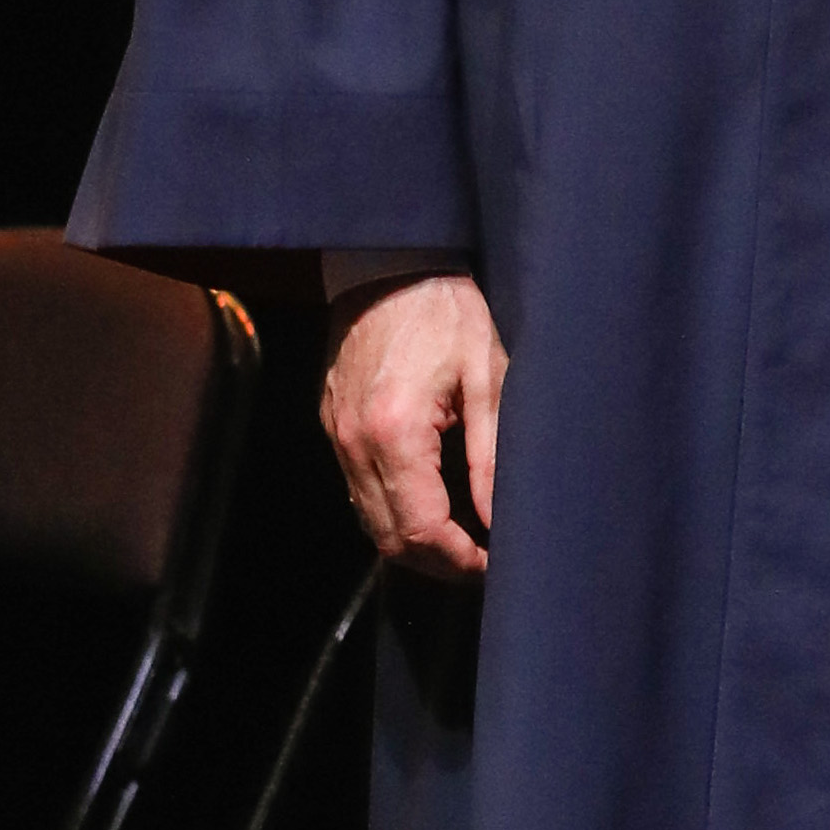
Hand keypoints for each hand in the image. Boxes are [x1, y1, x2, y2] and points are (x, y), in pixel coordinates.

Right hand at [323, 270, 506, 580]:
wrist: (391, 264)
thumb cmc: (448, 310)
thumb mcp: (488, 377)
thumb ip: (491, 456)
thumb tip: (497, 520)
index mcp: (394, 432)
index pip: (419, 528)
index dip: (458, 560)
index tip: (493, 565)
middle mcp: (354, 443)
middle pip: (387, 537)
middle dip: (436, 563)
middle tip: (481, 563)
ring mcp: (335, 435)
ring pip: (368, 520)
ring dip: (412, 542)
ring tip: (461, 542)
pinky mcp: (331, 425)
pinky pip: (357, 489)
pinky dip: (391, 511)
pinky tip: (429, 506)